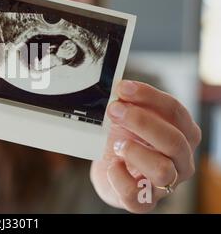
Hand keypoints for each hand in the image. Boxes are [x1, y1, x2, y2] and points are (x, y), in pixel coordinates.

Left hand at [90, 80, 200, 212]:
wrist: (109, 170)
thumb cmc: (124, 140)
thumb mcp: (128, 119)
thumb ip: (129, 105)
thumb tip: (121, 89)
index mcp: (183, 134)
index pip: (175, 111)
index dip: (148, 97)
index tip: (123, 88)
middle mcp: (180, 160)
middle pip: (173, 140)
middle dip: (141, 121)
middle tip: (113, 110)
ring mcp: (165, 185)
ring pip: (163, 171)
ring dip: (135, 152)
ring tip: (116, 144)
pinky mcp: (143, 203)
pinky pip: (134, 193)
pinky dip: (118, 176)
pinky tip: (111, 165)